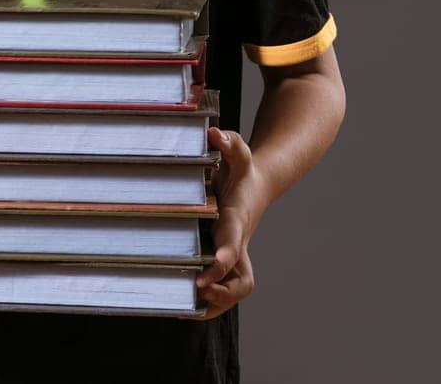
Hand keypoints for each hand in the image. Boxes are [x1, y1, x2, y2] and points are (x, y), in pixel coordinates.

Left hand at [194, 127, 268, 319]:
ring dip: (214, 305)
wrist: (258, 188)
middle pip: (240, 280)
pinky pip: (224, 291)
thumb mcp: (239, 153)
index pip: (232, 242)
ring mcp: (236, 257)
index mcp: (236, 219)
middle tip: (194, 294)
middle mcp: (238, 243)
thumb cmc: (243, 172)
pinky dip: (210, 305)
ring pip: (234, 291)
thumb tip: (215, 133)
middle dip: (221, 293)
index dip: (222, 260)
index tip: (206, 274)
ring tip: (182, 307)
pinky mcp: (228, 263)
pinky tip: (184, 308)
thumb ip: (230, 142)